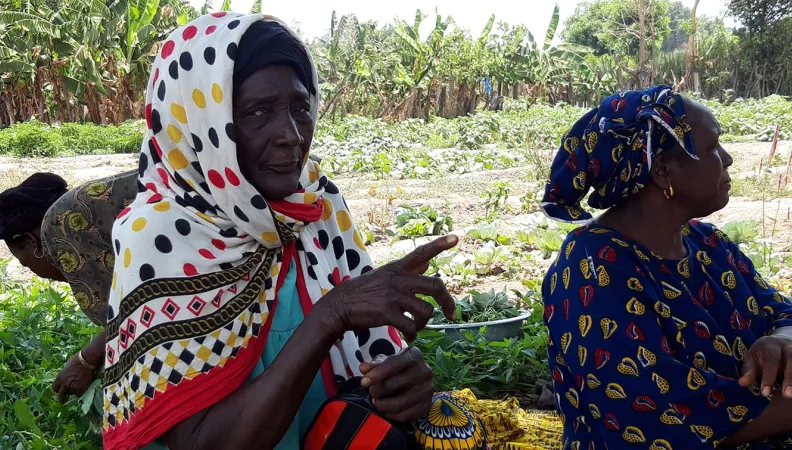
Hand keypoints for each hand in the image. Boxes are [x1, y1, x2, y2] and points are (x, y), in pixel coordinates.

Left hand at [53, 352, 95, 402]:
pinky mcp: (80, 389)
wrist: (87, 360)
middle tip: (63, 401)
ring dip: (75, 391)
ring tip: (80, 384)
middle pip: (61, 395)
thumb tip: (66, 378)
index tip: (61, 390)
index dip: (58, 389)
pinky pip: (79, 394)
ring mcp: (72, 387)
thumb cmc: (77, 360)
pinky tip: (84, 385)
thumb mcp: (66, 368)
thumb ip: (64, 375)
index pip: (55, 388)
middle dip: (62, 398)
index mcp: (59, 378)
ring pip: (72, 393)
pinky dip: (81, 391)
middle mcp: (64, 384)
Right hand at [323, 235, 457, 340]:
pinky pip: (411, 326)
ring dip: (424, 323)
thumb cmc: (363, 292)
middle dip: (447, 302)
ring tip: (416, 327)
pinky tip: (409, 336)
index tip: (456, 238)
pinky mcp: (387, 313)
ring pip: (426, 310)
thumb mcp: (384, 276)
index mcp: (397, 269)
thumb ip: (407, 271)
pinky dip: (413, 334)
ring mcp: (393, 296)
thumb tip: (427, 264)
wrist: (339, 306)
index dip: (439, 244)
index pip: (421, 252)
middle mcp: (397, 279)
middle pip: (435, 285)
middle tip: (451, 314)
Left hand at [359, 347, 432, 421]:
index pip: (395, 363)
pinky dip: (393, 415)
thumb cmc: (395, 368)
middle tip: (371, 392)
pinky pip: (407, 415)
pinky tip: (386, 411)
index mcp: (414, 355)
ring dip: (384, 405)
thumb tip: (363, 368)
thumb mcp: (384, 362)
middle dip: (378, 390)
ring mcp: (428, 388)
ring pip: (401, 402)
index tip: (364, 382)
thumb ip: (373, 365)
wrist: (413, 378)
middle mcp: (425, 370)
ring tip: (376, 402)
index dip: (378, 373)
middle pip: (397, 383)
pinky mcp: (427, 405)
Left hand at [739, 332, 791, 397]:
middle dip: (789, 378)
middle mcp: (787, 347)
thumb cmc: (762, 353)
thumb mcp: (752, 358)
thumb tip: (742, 383)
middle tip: (786, 395)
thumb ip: (749, 371)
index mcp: (770, 346)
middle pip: (791, 360)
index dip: (769, 376)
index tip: (765, 393)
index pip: (771, 360)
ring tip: (791, 395)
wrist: (779, 341)